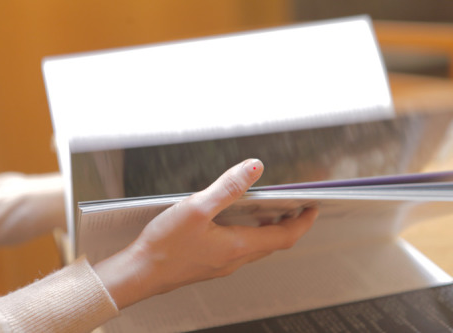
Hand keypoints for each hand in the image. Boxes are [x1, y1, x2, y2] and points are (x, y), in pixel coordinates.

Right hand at [94, 159, 317, 308]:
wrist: (140, 273)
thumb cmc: (165, 246)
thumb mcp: (197, 209)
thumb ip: (228, 187)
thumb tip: (254, 168)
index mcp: (238, 246)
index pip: (284, 236)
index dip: (302, 222)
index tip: (313, 209)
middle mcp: (234, 259)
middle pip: (272, 242)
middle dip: (289, 224)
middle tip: (297, 209)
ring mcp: (221, 264)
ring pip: (255, 246)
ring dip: (268, 229)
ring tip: (270, 212)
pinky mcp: (208, 263)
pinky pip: (238, 249)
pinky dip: (248, 234)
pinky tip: (235, 224)